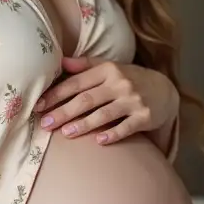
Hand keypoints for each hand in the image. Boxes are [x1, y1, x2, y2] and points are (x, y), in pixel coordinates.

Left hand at [35, 57, 178, 144]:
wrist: (165, 90)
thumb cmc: (130, 79)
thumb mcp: (110, 67)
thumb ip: (86, 65)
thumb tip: (61, 62)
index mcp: (108, 70)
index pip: (77, 82)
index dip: (56, 94)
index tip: (38, 105)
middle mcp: (120, 83)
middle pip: (87, 99)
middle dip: (64, 112)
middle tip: (45, 123)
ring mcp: (133, 100)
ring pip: (104, 114)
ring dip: (83, 124)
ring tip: (65, 133)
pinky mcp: (145, 117)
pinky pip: (126, 127)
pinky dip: (112, 134)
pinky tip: (99, 141)